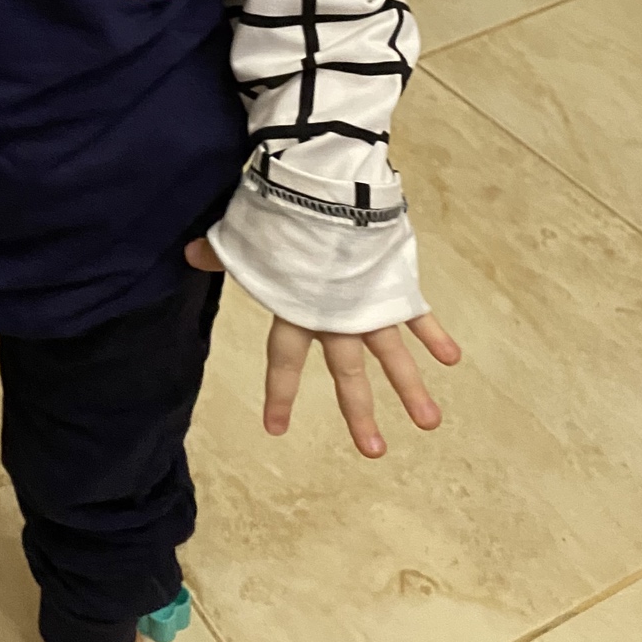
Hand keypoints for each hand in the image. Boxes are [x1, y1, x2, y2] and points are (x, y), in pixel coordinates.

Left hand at [185, 236, 460, 457]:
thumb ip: (223, 253)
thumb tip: (189, 254)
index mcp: (296, 308)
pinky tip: (452, 359)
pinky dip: (435, 334)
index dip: (279, 394)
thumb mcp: (247, 236)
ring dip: (411, 388)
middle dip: (358, 413)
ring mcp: (369, 302)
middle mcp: (335, 315)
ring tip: (429, 424)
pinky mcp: (394, 282)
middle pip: (347, 372)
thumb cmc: (281, 212)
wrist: (326, 189)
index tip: (276, 430)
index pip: (282, 360)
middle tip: (374, 453)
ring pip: (392, 354)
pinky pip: (418, 314)